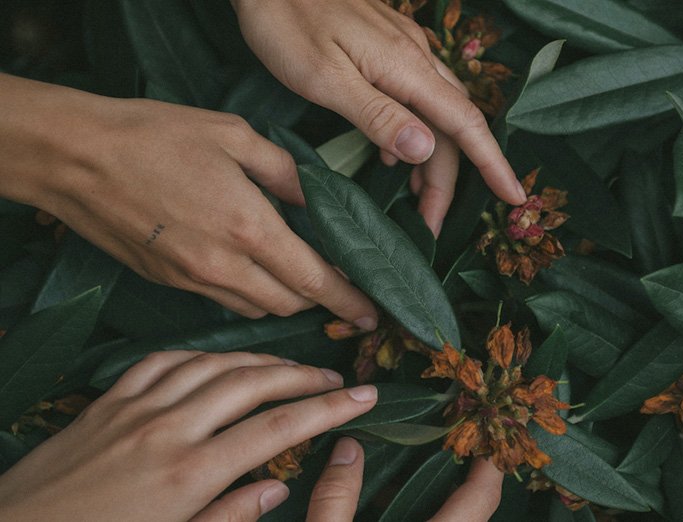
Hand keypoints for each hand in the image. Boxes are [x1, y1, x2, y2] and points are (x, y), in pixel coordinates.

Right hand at [0, 73, 377, 325]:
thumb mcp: (235, 137)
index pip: (316, 281)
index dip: (350, 301)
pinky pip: (224, 301)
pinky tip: (253, 271)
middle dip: (322, 301)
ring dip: (286, 299)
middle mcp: (223, 266)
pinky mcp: (168, 283)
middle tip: (342, 288)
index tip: (373, 315)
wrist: (75, 157)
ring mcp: (192, 280)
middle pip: (291, 304)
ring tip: (300, 278)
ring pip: (258, 309)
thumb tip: (323, 199)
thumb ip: (288, 174)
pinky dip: (250, 295)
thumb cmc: (155, 136)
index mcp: (249, 228)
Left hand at [0, 351, 378, 520]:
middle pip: (254, 384)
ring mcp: (137, 407)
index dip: (329, 409)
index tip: (365, 397)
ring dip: (260, 359)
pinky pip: (165, 359)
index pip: (279, 428)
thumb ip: (230, 514)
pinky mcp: (110, 399)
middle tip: (336, 376)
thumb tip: (278, 483)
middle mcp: (169, 430)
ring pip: (215, 363)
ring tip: (290, 365)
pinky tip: (220, 359)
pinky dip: (202, 353)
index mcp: (190, 474)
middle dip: (304, 375)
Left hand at [230, 0, 527, 234]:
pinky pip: (416, 98)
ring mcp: (403, 50)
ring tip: (414, 202)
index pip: (465, 124)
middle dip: (448, 181)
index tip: (515, 198)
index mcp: (406, 67)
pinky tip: (393, 157)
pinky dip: (413, 135)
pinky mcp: (386, 47)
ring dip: (432, 161)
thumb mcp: (325, 78)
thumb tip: (424, 151)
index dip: (492, 164)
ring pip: (436, 113)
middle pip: (452, 127)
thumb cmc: (285, 22)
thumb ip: (377, 116)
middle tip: (429, 226)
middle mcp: (415, 58)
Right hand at [295, 439, 502, 521]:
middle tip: (459, 434)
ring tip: (433, 456)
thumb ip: (335, 498)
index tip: (489, 426)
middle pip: (477, 509)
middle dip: (472, 472)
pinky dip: (431, 510)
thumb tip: (347, 446)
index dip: (490, 462)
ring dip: (452, 495)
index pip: (480, 498)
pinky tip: (403, 498)